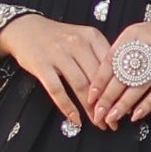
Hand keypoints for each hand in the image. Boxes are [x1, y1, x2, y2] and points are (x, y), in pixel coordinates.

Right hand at [0, 13, 112, 127]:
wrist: (25, 28)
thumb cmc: (58, 38)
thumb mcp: (82, 38)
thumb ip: (98, 56)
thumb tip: (117, 84)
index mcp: (91, 36)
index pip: (111, 65)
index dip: (119, 87)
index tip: (125, 104)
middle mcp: (76, 43)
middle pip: (97, 78)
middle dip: (107, 103)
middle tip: (113, 119)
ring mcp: (58, 53)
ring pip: (80, 86)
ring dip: (90, 108)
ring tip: (97, 122)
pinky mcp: (41, 64)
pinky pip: (57, 90)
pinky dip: (67, 107)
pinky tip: (75, 118)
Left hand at [91, 10, 150, 126]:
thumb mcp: (139, 33)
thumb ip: (122, 51)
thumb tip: (104, 76)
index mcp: (133, 34)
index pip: (111, 60)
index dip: (99, 81)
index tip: (90, 96)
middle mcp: (147, 44)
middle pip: (123, 75)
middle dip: (107, 98)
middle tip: (97, 113)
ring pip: (139, 85)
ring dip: (124, 104)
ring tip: (112, 117)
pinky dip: (148, 104)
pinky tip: (137, 114)